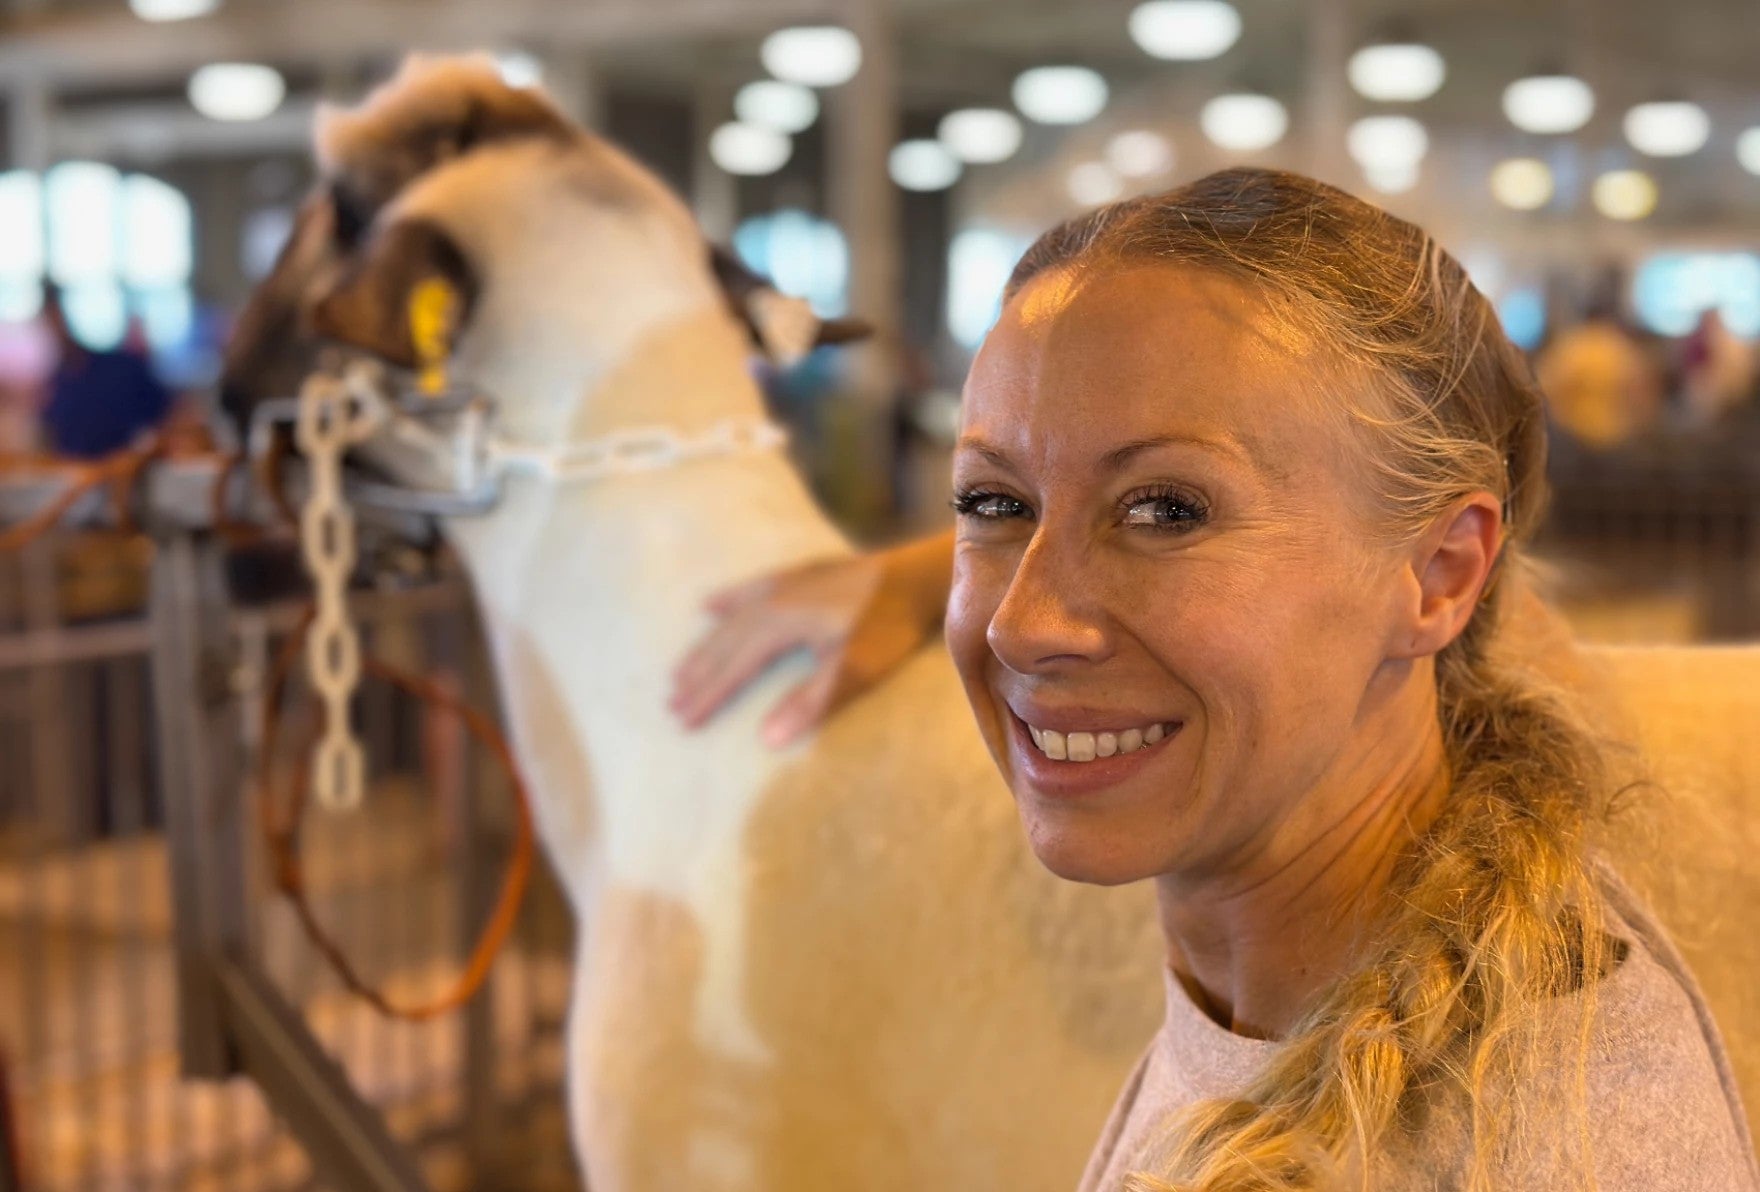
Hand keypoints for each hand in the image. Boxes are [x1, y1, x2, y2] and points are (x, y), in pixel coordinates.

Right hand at [669, 530, 954, 746]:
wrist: (919, 574)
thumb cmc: (890, 626)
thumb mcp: (854, 671)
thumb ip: (810, 704)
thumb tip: (766, 740)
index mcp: (781, 624)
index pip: (735, 667)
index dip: (709, 696)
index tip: (684, 721)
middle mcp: (774, 600)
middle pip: (726, 643)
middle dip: (699, 675)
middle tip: (672, 703)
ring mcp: (786, 584)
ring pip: (733, 618)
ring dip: (706, 645)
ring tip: (679, 669)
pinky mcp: (801, 575)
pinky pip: (752, 588)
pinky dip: (728, 600)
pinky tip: (710, 605)